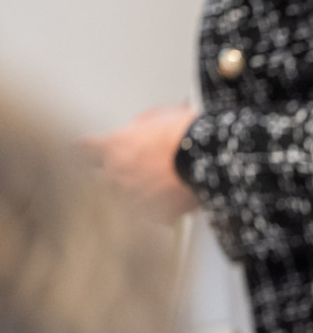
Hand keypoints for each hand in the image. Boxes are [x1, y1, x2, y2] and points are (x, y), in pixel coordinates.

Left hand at [82, 105, 199, 221]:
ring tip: (144, 188)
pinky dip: (153, 211)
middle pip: (94, 179)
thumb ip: (135, 128)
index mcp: (112, 147)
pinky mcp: (157, 215)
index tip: (88, 152)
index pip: (81, 149)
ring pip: (119, 201)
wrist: (210, 157)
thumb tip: (135, 131)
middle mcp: (117, 175)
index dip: (86, 151)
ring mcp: (135, 198)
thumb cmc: (185, 133)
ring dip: (127, 195)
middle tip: (119, 171)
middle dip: (103, 176)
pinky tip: (161, 202)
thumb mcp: (155, 116)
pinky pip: (148, 216)